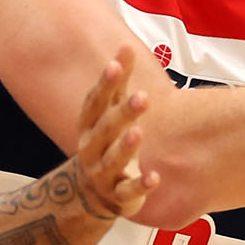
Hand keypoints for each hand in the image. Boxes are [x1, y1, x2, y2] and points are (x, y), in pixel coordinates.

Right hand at [75, 47, 159, 217]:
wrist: (93, 192)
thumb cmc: (105, 142)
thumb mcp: (109, 112)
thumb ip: (119, 83)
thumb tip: (126, 47)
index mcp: (89, 126)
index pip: (94, 103)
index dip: (104, 84)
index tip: (115, 65)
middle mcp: (91, 149)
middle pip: (104, 130)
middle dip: (121, 114)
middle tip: (142, 97)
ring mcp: (103, 174)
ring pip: (112, 161)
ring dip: (125, 147)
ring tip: (138, 133)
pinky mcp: (118, 196)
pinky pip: (127, 192)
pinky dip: (140, 186)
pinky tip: (154, 177)